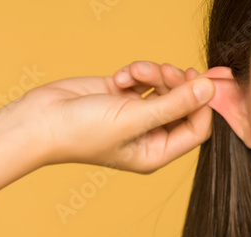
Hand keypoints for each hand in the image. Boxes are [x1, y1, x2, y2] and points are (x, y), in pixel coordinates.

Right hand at [24, 61, 213, 173]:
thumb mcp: (133, 118)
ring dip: (153, 73)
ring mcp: (136, 113)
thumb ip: (174, 104)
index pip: (196, 129)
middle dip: (175, 83)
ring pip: (164, 86)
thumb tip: (208, 89)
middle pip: (183, 104)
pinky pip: (144, 78)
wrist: (42, 119)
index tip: (200, 80)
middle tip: (163, 72)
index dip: (203, 104)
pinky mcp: (123, 95)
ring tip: (133, 73)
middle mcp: (149, 134)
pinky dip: (136, 72)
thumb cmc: (82, 132)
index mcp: (156, 152)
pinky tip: (118, 77)